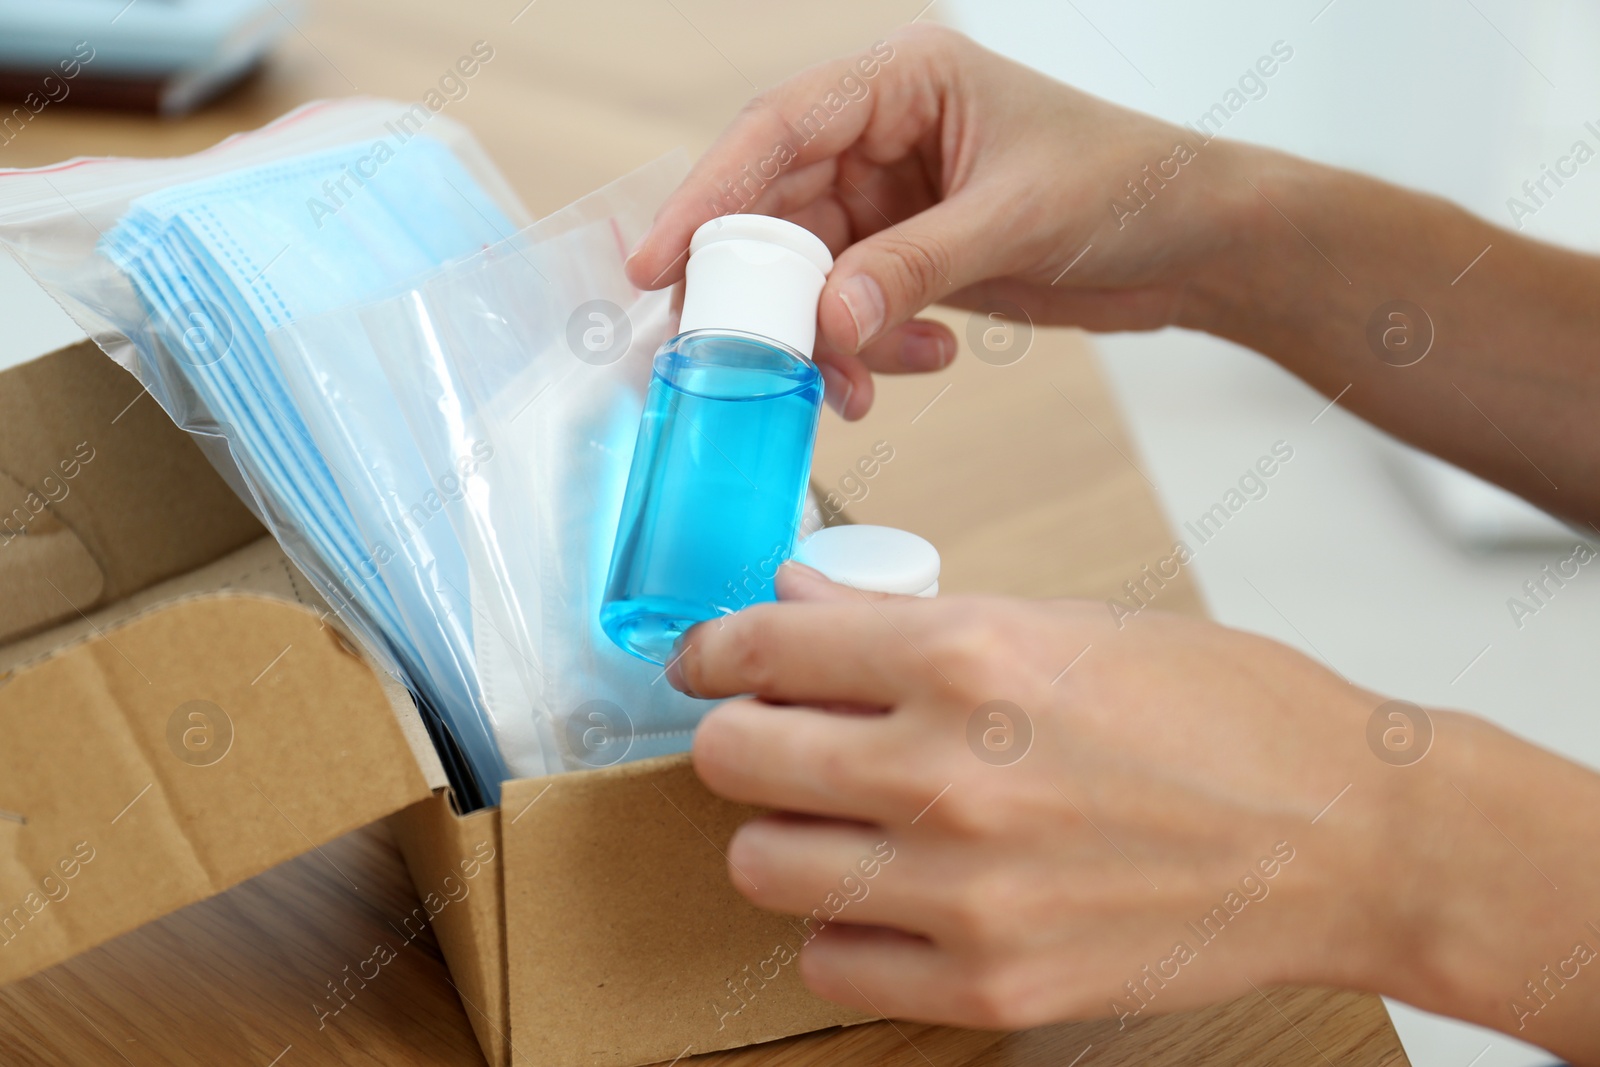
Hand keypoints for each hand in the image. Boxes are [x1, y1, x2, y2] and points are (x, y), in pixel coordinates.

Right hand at [625, 24, 1252, 418]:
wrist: (1197, 241)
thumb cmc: (1129, 185)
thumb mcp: (1016, 218)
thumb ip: (913, 268)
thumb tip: (825, 322)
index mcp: (904, 81)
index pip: (778, 129)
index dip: (709, 195)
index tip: (658, 265)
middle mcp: (883, 134)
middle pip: (776, 210)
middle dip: (763, 292)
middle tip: (743, 359)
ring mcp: (892, 200)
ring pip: (808, 273)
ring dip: (819, 338)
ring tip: (851, 387)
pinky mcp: (908, 257)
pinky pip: (851, 308)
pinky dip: (864, 348)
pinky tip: (920, 358)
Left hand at [671, 565, 1599, 1060]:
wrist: (1347, 839)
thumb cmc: (1227, 715)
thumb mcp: (1068, 624)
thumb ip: (910, 621)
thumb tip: (795, 607)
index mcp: (969, 654)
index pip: (760, 647)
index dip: (715, 651)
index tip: (711, 665)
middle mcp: (950, 771)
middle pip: (733, 760)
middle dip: (741, 739)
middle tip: (778, 738)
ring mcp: (965, 891)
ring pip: (761, 866)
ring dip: (785, 836)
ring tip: (841, 820)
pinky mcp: (992, 987)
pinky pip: (831, 963)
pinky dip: (843, 928)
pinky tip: (893, 897)